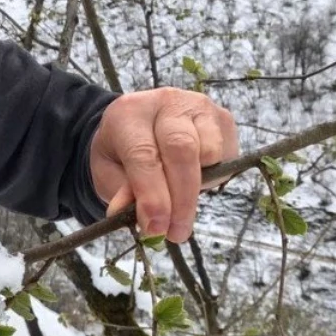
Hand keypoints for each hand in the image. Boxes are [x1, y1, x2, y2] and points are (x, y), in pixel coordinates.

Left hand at [89, 87, 237, 242]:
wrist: (141, 124)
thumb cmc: (121, 150)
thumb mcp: (108, 172)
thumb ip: (123, 193)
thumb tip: (146, 222)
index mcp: (129, 113)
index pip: (144, 155)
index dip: (152, 195)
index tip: (155, 228)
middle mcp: (166, 102)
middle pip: (182, 149)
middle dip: (181, 199)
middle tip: (175, 232)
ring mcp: (199, 107)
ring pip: (210, 152)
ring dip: (197, 189)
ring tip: (180, 203)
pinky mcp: (223, 118)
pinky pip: (227, 156)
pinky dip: (213, 178)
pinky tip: (194, 182)